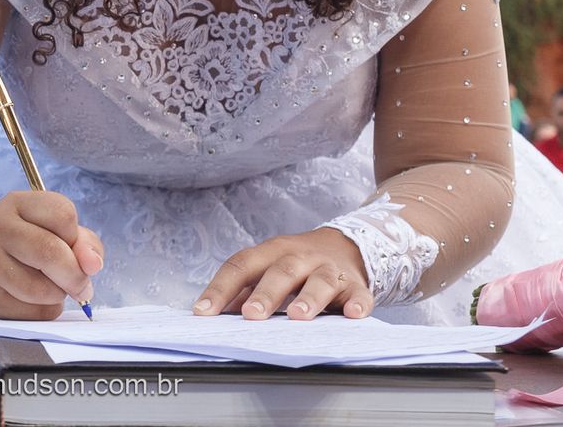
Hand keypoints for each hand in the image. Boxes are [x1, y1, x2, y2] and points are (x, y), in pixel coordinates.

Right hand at [0, 190, 103, 319]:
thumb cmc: (29, 245)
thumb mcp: (56, 231)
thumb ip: (84, 243)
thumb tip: (93, 264)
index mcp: (17, 204)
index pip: (63, 214)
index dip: (76, 237)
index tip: (71, 246)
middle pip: (51, 252)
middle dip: (76, 275)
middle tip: (81, 285)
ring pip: (42, 289)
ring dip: (58, 295)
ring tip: (50, 287)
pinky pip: (32, 313)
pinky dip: (44, 311)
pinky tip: (34, 301)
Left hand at [194, 227, 372, 320]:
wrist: (345, 245)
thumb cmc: (296, 264)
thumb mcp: (268, 268)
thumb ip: (244, 288)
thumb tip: (212, 313)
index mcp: (271, 252)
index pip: (241, 266)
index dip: (221, 288)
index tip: (203, 311)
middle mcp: (300, 257)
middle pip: (281, 272)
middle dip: (265, 294)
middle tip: (250, 315)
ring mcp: (329, 270)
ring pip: (320, 281)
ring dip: (309, 299)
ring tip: (298, 317)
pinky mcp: (356, 285)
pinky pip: (359, 294)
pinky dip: (358, 304)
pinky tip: (354, 314)